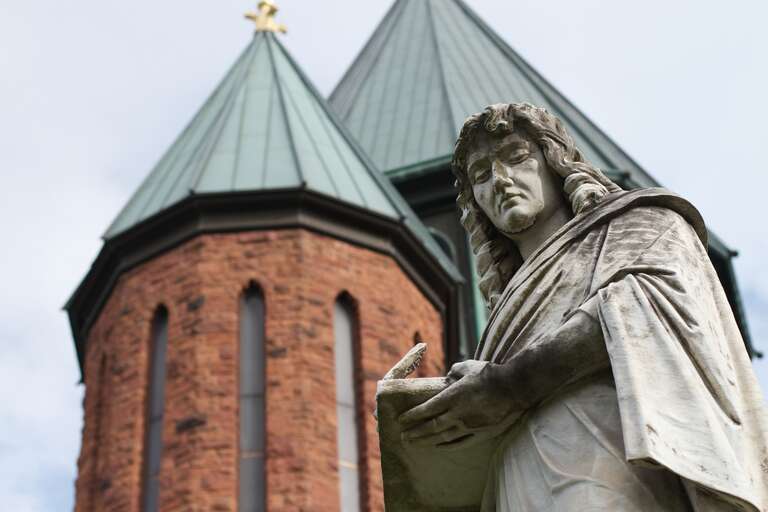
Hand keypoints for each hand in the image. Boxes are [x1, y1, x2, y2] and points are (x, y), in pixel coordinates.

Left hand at [398, 360, 523, 450]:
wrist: (514, 387)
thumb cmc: (490, 374)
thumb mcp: (468, 367)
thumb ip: (454, 371)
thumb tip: (448, 376)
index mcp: (452, 396)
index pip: (427, 409)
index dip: (413, 416)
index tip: (401, 420)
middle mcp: (458, 413)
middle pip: (431, 426)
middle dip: (415, 432)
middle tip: (403, 437)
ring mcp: (469, 426)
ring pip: (443, 437)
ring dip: (426, 441)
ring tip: (415, 443)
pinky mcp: (481, 433)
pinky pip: (460, 442)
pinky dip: (446, 445)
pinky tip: (437, 446)